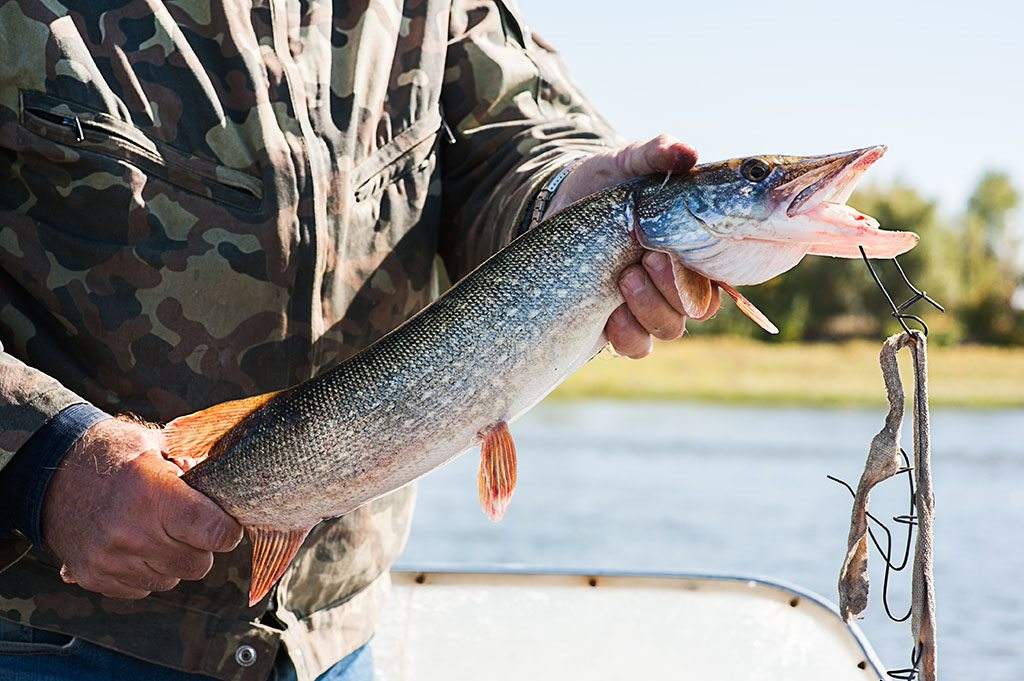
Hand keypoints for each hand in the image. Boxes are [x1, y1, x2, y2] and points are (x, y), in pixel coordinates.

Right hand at [42, 418, 242, 598]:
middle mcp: (131, 532)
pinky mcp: (92, 576)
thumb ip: (196, 467)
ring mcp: (109, 559)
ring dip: (172, 560)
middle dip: (201, 546)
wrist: (50, 471)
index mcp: (153, 493)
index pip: (215, 533)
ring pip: (171, 580)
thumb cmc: (113, 455)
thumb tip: (226, 488)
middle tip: (187, 524)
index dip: (228, 530)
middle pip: (198, 564)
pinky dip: (145, 571)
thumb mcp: (157, 445)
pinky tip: (134, 544)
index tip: (225, 524)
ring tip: (156, 530)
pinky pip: (142, 589)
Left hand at [543, 135, 719, 357]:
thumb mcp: (628, 161)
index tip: (675, 250)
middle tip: (646, 259)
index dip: (708, 273)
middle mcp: (675, 281)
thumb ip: (656, 153)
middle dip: (673, 288)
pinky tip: (610, 315)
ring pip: (669, 328)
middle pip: (698, 307)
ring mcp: (647, 306)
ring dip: (650, 309)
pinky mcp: (617, 325)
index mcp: (692, 247)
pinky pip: (637, 347)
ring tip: (623, 279)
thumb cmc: (605, 184)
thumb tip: (685, 153)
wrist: (559, 205)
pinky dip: (628, 336)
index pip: (723, 274)